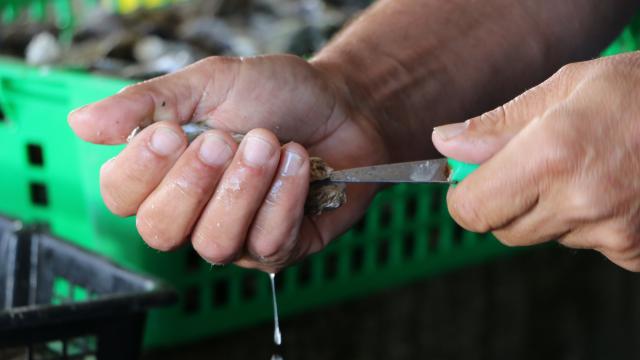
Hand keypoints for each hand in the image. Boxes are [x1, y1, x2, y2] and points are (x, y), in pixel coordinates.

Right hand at [68, 54, 387, 271]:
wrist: (343, 106)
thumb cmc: (277, 94)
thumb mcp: (212, 83)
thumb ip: (149, 102)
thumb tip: (80, 123)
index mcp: (167, 171)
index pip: (121, 195)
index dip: (140, 170)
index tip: (171, 131)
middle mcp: (194, 211)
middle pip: (159, 231)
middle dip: (194, 184)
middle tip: (227, 139)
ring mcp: (236, 236)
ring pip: (214, 244)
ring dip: (245, 189)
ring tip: (271, 144)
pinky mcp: (278, 249)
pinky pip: (268, 244)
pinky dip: (284, 199)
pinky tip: (301, 163)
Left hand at [433, 52, 639, 270]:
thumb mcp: (565, 87)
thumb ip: (498, 124)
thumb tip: (446, 144)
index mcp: (553, 154)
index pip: (472, 210)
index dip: (464, 196)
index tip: (471, 180)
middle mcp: (581, 200)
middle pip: (502, 229)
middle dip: (504, 201)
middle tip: (532, 166)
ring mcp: (613, 232)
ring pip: (543, 236)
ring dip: (547, 210)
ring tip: (584, 169)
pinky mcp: (637, 251)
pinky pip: (585, 244)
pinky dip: (586, 223)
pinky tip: (611, 189)